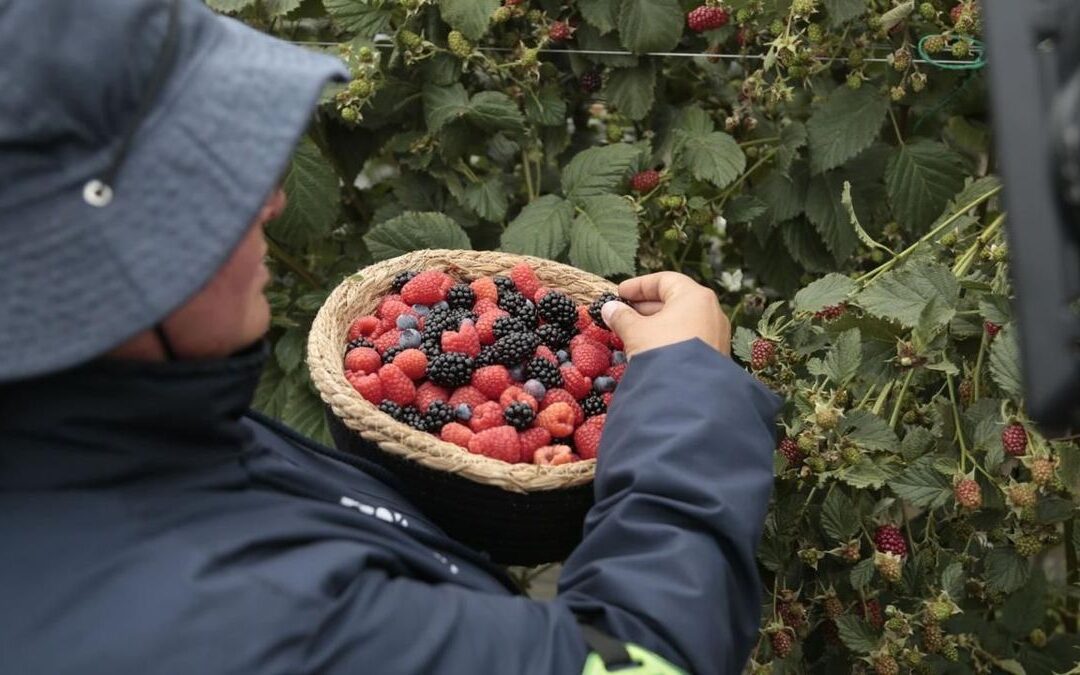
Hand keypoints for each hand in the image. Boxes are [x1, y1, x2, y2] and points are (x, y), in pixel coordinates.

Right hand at [601, 272, 730, 356]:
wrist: (689, 394)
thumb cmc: (663, 351)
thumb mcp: (636, 331)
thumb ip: (621, 317)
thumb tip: (609, 308)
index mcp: (694, 296)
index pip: (664, 280)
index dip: (639, 285)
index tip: (619, 292)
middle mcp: (711, 311)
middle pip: (674, 300)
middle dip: (645, 306)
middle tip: (623, 312)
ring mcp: (716, 334)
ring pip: (682, 321)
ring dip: (655, 324)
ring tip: (632, 331)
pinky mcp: (715, 355)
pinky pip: (689, 338)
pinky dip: (669, 338)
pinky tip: (650, 348)